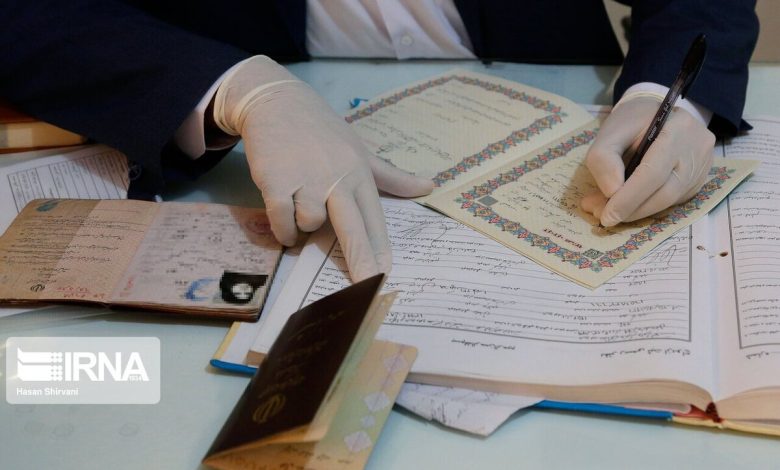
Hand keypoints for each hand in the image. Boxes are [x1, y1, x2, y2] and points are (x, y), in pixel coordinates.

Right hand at [213, 56, 432, 280]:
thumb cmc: (323, 131)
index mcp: (360, 173)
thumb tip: (429, 187)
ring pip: (310, 225)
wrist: (278, 103)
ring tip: (300, 206)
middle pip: (351, 227)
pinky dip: (283, 228)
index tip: (386, 273)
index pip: (375, 218)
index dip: (380, 248)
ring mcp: (306, 180)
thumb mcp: (361, 150)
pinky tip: (284, 220)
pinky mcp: (276, 181)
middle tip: (365, 284)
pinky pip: (282, 221)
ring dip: (304, 228)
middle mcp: (336, 178)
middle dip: (360, 258)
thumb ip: (392, 177)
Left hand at [581, 96, 714, 226]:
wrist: (657, 113)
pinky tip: (629, 204)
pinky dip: (649, 207)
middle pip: (665, 192)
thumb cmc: (631, 122)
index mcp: (678, 129)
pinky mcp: (698, 179)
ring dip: (638, 212)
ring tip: (611, 211)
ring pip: (670, 201)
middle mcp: (698, 148)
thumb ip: (604, 159)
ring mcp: (703, 166)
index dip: (629, 199)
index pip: (654, 173)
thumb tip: (612, 192)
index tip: (607, 216)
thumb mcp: (610, 132)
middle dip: (632, 209)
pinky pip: (673, 200)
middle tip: (605, 217)